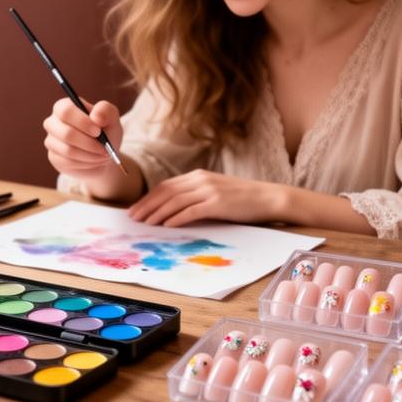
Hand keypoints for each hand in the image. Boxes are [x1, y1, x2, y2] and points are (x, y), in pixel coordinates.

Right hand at [43, 96, 123, 178]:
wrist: (103, 153)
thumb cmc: (106, 130)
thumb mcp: (112, 117)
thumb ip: (106, 110)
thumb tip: (96, 117)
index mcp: (64, 107)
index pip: (66, 111)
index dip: (82, 122)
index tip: (98, 131)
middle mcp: (53, 122)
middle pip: (65, 133)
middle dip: (89, 143)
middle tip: (104, 148)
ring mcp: (51, 141)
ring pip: (68, 151)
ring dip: (90, 155)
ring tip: (103, 154)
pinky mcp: (54, 158)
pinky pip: (68, 163)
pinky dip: (86, 163)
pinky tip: (93, 160)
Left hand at [127, 170, 282, 226]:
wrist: (268, 197)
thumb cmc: (241, 198)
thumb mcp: (215, 191)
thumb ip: (196, 196)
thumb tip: (173, 211)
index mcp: (198, 176)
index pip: (166, 186)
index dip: (148, 198)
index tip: (136, 209)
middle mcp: (200, 180)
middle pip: (166, 192)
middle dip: (147, 205)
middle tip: (134, 218)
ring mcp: (209, 190)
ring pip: (175, 201)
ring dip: (157, 213)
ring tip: (145, 224)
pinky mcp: (218, 203)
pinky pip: (192, 211)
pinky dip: (176, 218)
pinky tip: (166, 226)